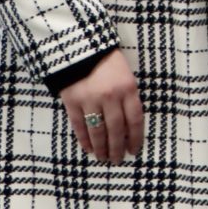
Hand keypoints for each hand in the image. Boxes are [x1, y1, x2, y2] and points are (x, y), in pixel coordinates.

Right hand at [61, 48, 143, 163]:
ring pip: (98, 130)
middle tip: (118, 159)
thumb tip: (130, 125)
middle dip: (117, 147)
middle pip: (116, 129)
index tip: (134, 150)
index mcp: (128, 89)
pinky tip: (89, 149)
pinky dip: (84, 139)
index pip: (135, 119)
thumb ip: (128, 97)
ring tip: (104, 158)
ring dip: (101, 147)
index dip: (135, 138)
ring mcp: (90, 100)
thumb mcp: (126, 76)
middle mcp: (111, 96)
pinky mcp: (72, 102)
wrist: (80, 49)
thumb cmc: (108, 62)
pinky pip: (79, 126)